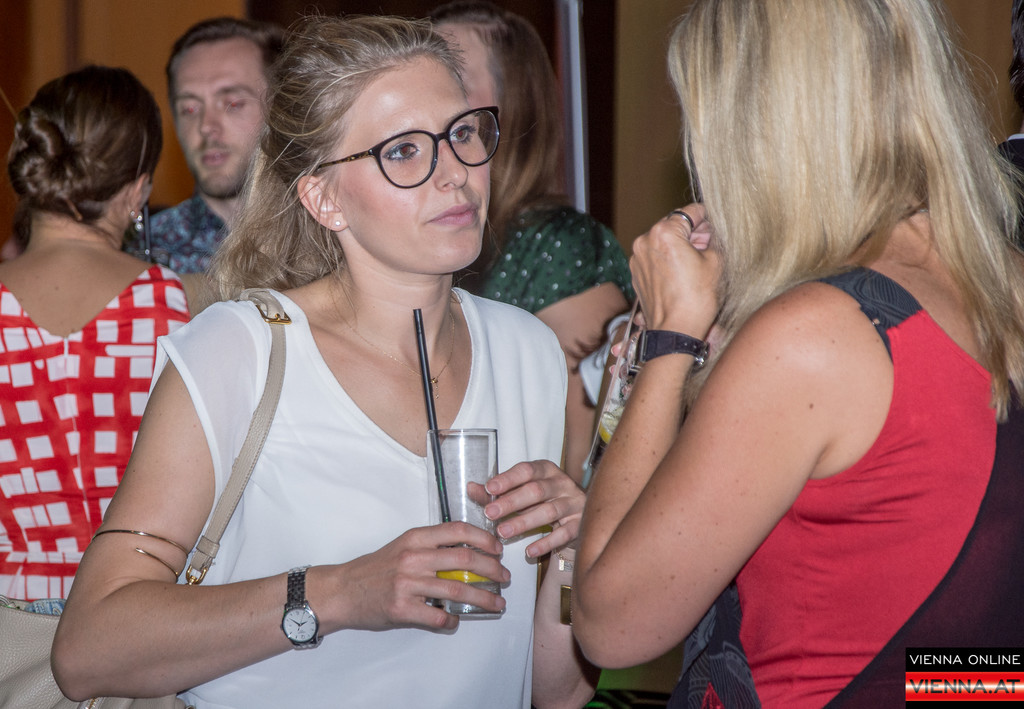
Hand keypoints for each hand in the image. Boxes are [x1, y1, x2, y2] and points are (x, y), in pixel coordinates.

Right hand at [333, 522, 508, 630]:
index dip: (484, 538)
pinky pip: (438, 616)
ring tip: (496, 603)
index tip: (498, 548)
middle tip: (504, 577)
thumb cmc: (374, 569)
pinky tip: (455, 620)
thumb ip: (431, 546)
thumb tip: (468, 551)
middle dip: (492, 569)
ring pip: (458, 590)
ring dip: (484, 598)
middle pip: (465, 559)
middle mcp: (413, 557)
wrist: (342, 590)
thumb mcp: (403, 546)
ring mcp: (407, 584)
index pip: (458, 530)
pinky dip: (452, 620)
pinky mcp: (402, 608)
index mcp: (415, 538)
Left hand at [483, 460, 584, 558]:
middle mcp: (562, 483)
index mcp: (546, 470)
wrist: (578, 514)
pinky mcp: (579, 523)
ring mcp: (573, 503)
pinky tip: (530, 550)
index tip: (489, 488)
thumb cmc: (544, 499)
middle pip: (536, 490)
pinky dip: (546, 543)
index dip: (508, 479)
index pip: (526, 470)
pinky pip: (563, 534)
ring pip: (549, 511)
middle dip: (511, 502)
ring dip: (524, 522)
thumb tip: (472, 488)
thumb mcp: (522, 491)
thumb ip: (497, 491)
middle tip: (491, 513)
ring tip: (503, 532)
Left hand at [630, 203, 720, 335]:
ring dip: (680, 246)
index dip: (706, 216)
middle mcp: (644, 241)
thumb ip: (713, 238)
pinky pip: (655, 258)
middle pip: (674, 226)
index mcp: (663, 232)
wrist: (675, 332)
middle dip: (692, 233)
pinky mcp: (636, 273)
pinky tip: (683, 272)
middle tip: (711, 242)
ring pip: (663, 242)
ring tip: (698, 260)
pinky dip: (668, 259)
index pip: (689, 212)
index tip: (715, 221)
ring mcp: (637, 258)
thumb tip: (711, 231)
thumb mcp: (716, 262)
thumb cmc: (696, 299)